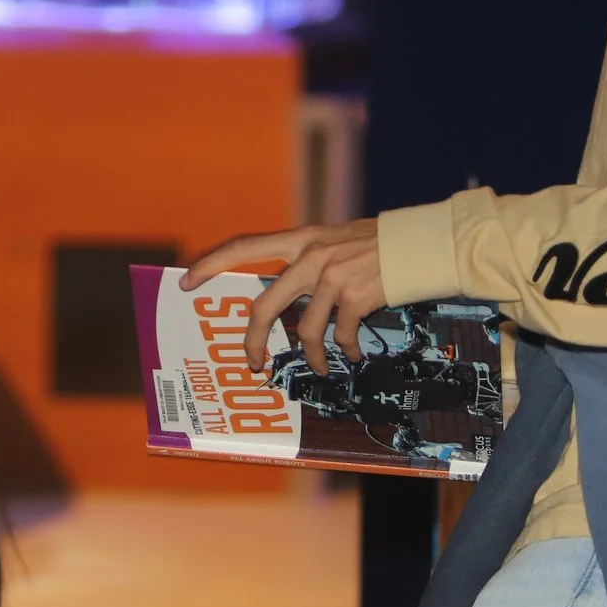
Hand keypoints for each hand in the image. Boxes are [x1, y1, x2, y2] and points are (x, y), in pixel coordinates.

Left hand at [183, 220, 383, 374]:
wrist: (421, 242)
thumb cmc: (377, 243)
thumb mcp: (333, 240)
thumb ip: (307, 259)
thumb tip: (285, 290)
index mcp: (300, 239)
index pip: (243, 246)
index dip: (211, 264)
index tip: (186, 282)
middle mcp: (311, 257)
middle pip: (265, 307)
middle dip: (252, 342)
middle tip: (252, 364)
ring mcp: (333, 278)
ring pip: (306, 331)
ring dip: (312, 357)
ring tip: (320, 367)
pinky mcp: (357, 297)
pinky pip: (341, 335)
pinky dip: (346, 350)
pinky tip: (353, 354)